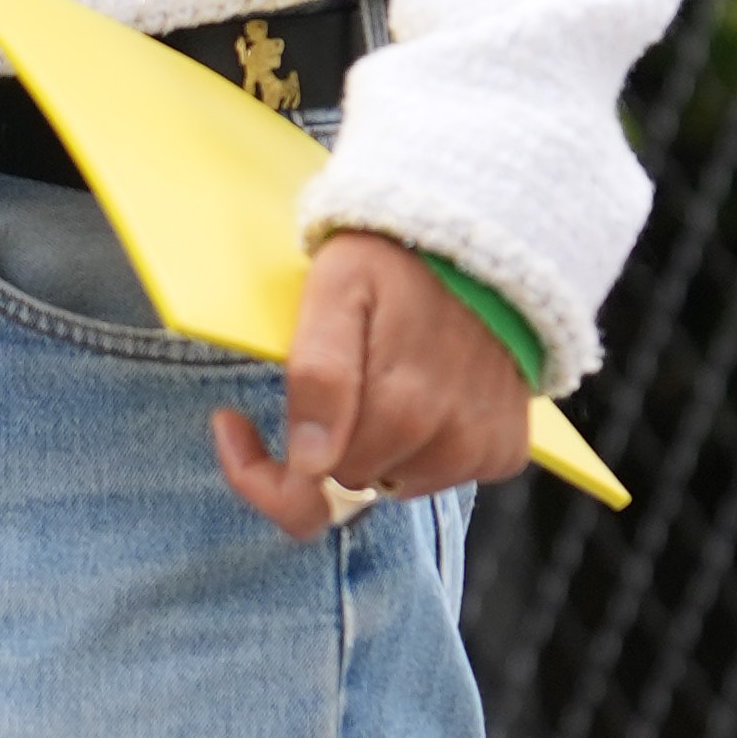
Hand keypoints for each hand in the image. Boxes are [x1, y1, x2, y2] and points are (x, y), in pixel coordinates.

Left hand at [214, 228, 536, 536]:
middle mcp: (446, 441)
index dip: (259, 472)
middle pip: (348, 483)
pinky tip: (423, 393)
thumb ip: (319, 374)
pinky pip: (445, 475)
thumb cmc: (397, 260)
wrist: (486, 241)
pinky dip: (423, 446)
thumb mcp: (336, 289)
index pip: (309, 495)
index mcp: (399, 410)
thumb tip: (312, 462)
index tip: (232, 424)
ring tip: (381, 376)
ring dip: (375, 444)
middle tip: (321, 381)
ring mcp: (480, 450)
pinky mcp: (504, 450)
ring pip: (393, 483)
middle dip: (322, 445)